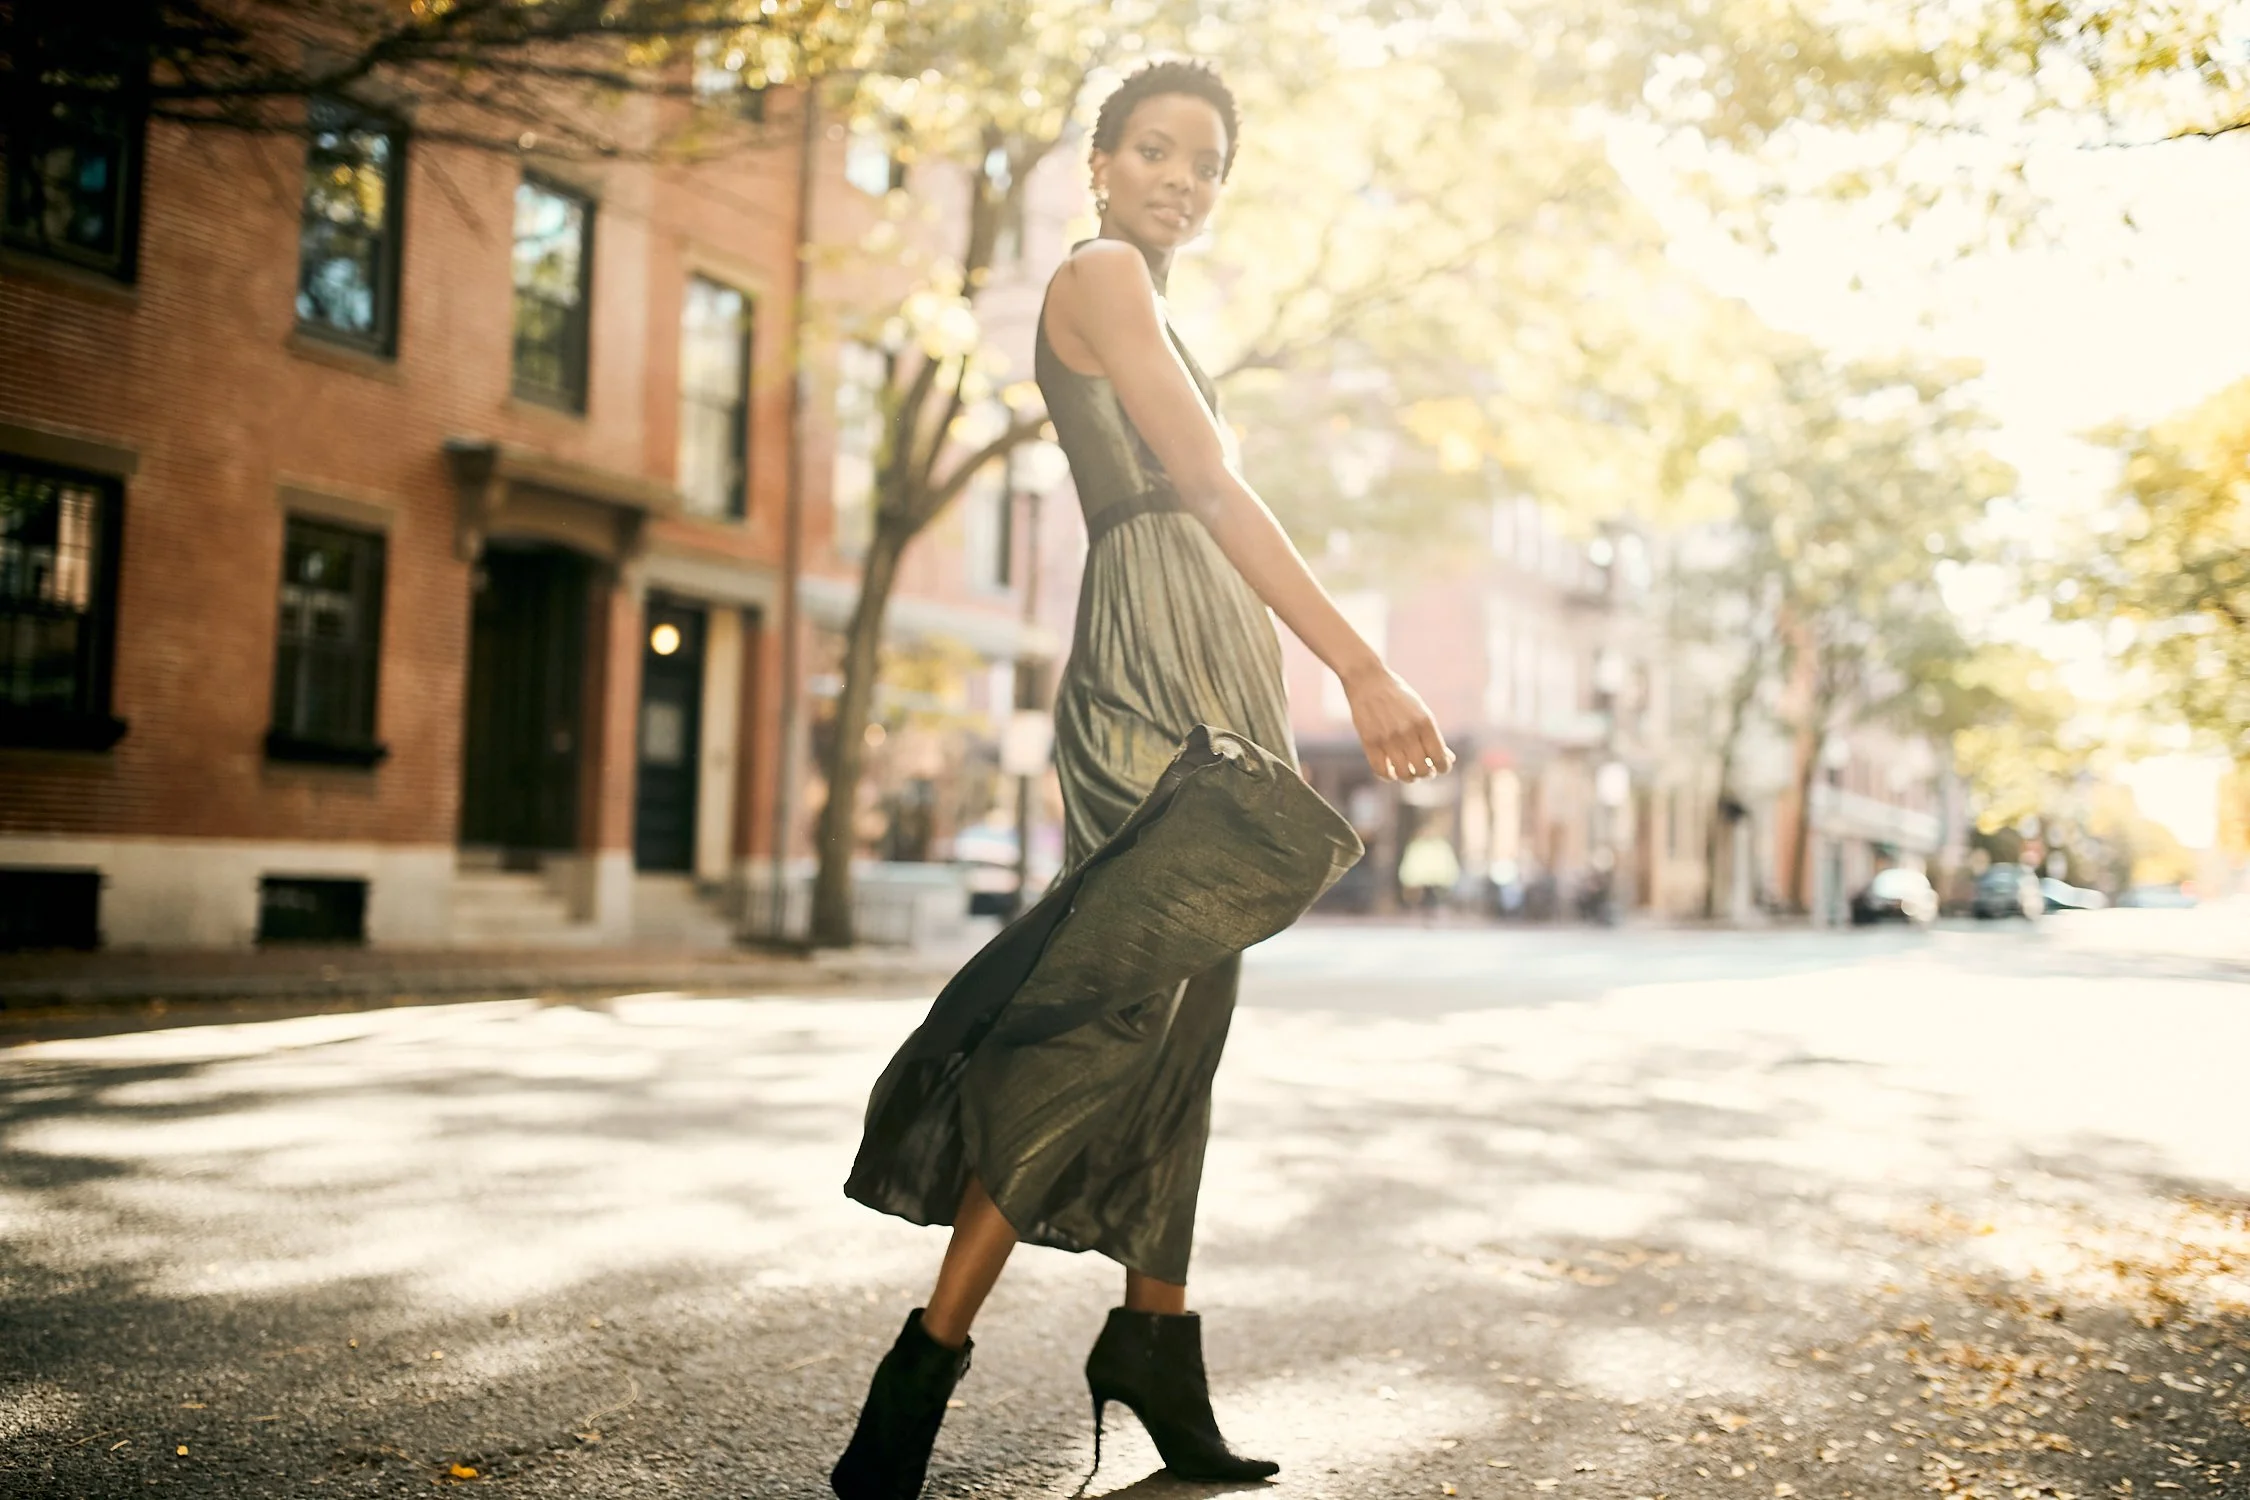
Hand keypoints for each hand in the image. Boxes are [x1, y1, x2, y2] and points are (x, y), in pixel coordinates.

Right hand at [1343, 663, 1454, 783]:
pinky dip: (1388, 776)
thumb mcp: (1420, 711)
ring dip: (1409, 777)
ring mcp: (1387, 738)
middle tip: (1424, 769)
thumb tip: (1447, 759)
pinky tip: (1391, 771)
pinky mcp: (1369, 742)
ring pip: (1403, 774)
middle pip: (1423, 770)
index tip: (1440, 767)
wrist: (1367, 679)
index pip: (1440, 758)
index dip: (1444, 768)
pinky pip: (1381, 771)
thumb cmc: (1398, 695)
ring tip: (1409, 772)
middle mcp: (1407, 732)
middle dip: (1427, 773)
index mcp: (1425, 722)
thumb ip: (1432, 735)